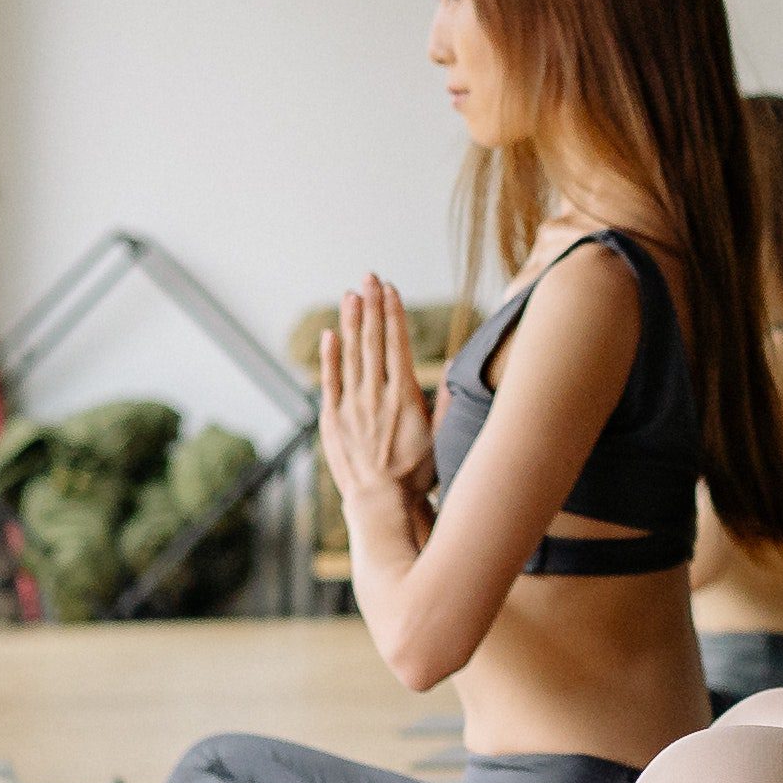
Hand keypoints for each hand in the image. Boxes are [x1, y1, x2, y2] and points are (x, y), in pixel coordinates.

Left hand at [315, 274, 431, 533]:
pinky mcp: (332, 420)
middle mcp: (376, 395)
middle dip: (372, 306)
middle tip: (369, 277)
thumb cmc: (417, 476)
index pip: (397, 343)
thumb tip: (452, 366)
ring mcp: (352, 406)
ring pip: (351, 354)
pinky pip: (330, 381)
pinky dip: (330, 356)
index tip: (390, 288)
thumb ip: (446, 401)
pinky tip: (330, 334)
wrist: (381, 505)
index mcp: (405, 396)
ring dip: (352, 322)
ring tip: (352, 294)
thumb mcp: (441, 438)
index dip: (393, 313)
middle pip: (373, 341)